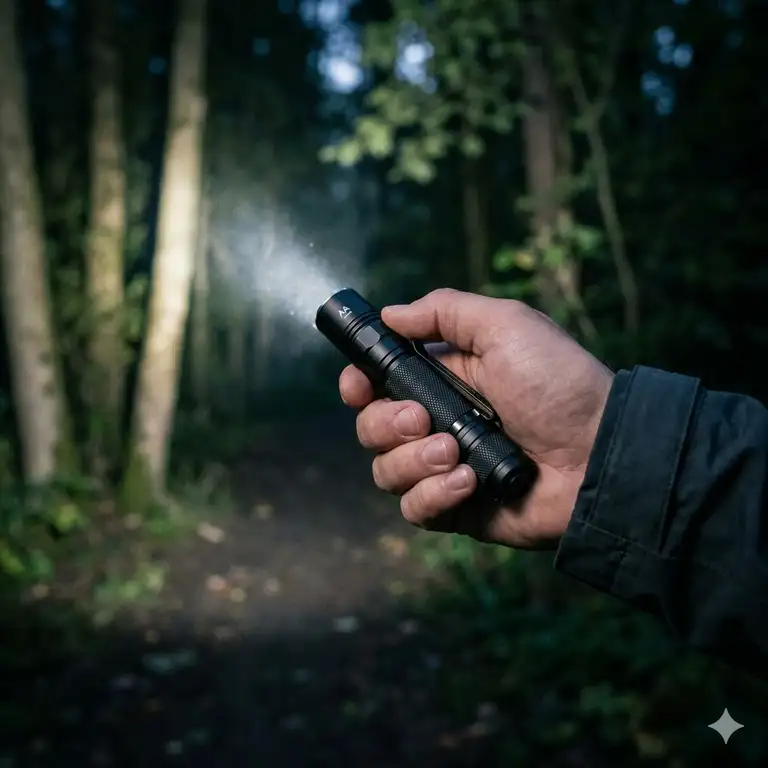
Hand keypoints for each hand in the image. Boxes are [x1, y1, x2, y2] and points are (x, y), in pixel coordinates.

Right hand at [339, 288, 613, 548]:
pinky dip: (434, 495)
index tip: (358, 386)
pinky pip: (413, 508)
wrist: (600, 453)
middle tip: (423, 420)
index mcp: (443, 379)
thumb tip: (391, 313)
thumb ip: (445, 311)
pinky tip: (469, 482)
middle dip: (386, 424)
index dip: (358, 384)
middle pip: (370, 427)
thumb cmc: (559, 384)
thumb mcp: (506, 326)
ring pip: (385, 471)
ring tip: (457, 452)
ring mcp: (444, 467)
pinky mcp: (456, 507)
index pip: (377, 383)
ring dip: (414, 460)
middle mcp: (436, 423)